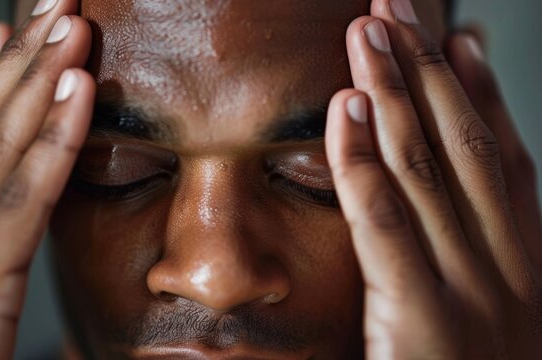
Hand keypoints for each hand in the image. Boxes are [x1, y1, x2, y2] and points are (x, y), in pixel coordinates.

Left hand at [325, 0, 541, 357]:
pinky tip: (350, 109)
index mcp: (522, 263)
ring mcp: (470, 292)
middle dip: (428, 71)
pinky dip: (367, 163)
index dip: (480, 93)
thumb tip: (435, 202)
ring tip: (373, 31)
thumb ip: (458, 257)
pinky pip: (387, 226)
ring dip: (398, 92)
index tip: (457, 37)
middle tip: (397, 8)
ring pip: (428, 169)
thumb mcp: (480, 315)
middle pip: (461, 146)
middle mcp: (505, 265)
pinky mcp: (422, 322)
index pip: (500, 158)